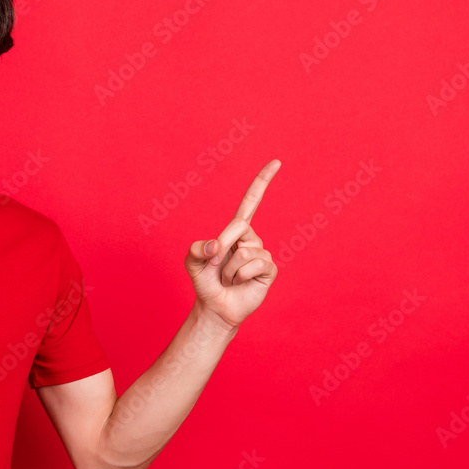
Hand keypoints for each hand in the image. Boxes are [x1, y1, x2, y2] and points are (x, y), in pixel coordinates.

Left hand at [184, 159, 280, 330]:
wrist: (215, 307)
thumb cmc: (205, 281)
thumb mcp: (192, 262)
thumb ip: (196, 249)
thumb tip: (217, 246)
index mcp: (236, 230)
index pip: (251, 201)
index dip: (262, 182)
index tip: (276, 162)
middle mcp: (252, 238)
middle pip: (240, 226)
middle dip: (221, 247)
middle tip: (216, 267)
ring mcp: (262, 254)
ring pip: (243, 252)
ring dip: (228, 269)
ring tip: (228, 278)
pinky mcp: (269, 270)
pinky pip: (254, 265)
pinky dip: (239, 276)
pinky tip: (240, 283)